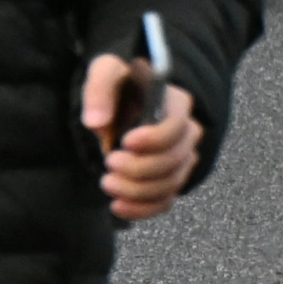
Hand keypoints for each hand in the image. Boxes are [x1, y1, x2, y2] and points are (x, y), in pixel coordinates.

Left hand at [81, 58, 201, 219]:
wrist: (117, 105)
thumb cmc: (117, 86)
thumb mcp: (105, 74)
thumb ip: (99, 91)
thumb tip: (96, 121)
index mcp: (176, 103)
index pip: (177, 126)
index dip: (154, 139)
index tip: (124, 142)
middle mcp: (186, 131)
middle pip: (176, 159)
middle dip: (140, 168)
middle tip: (109, 164)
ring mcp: (180, 158)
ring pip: (171, 183)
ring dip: (138, 190)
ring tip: (108, 184)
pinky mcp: (168, 179)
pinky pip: (165, 201)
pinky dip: (143, 209)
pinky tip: (117, 206)